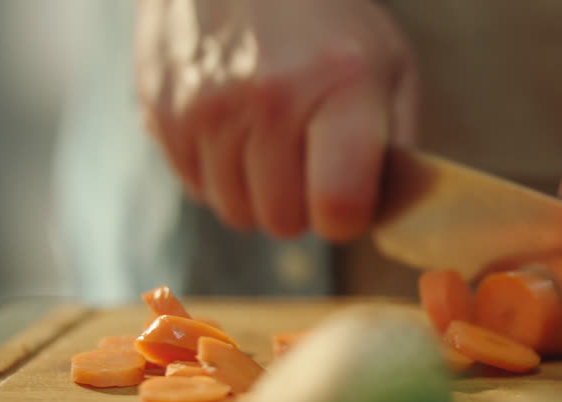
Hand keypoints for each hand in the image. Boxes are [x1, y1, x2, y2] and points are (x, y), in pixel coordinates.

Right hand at [135, 0, 417, 240]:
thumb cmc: (328, 20)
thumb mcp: (390, 67)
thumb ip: (399, 147)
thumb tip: (390, 215)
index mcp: (341, 86)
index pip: (339, 205)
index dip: (348, 215)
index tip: (350, 194)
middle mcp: (269, 99)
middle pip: (284, 221)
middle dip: (302, 206)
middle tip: (309, 163)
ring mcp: (207, 106)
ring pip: (237, 212)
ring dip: (258, 193)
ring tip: (273, 143)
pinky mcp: (162, 111)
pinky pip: (196, 188)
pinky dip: (220, 175)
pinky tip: (236, 132)